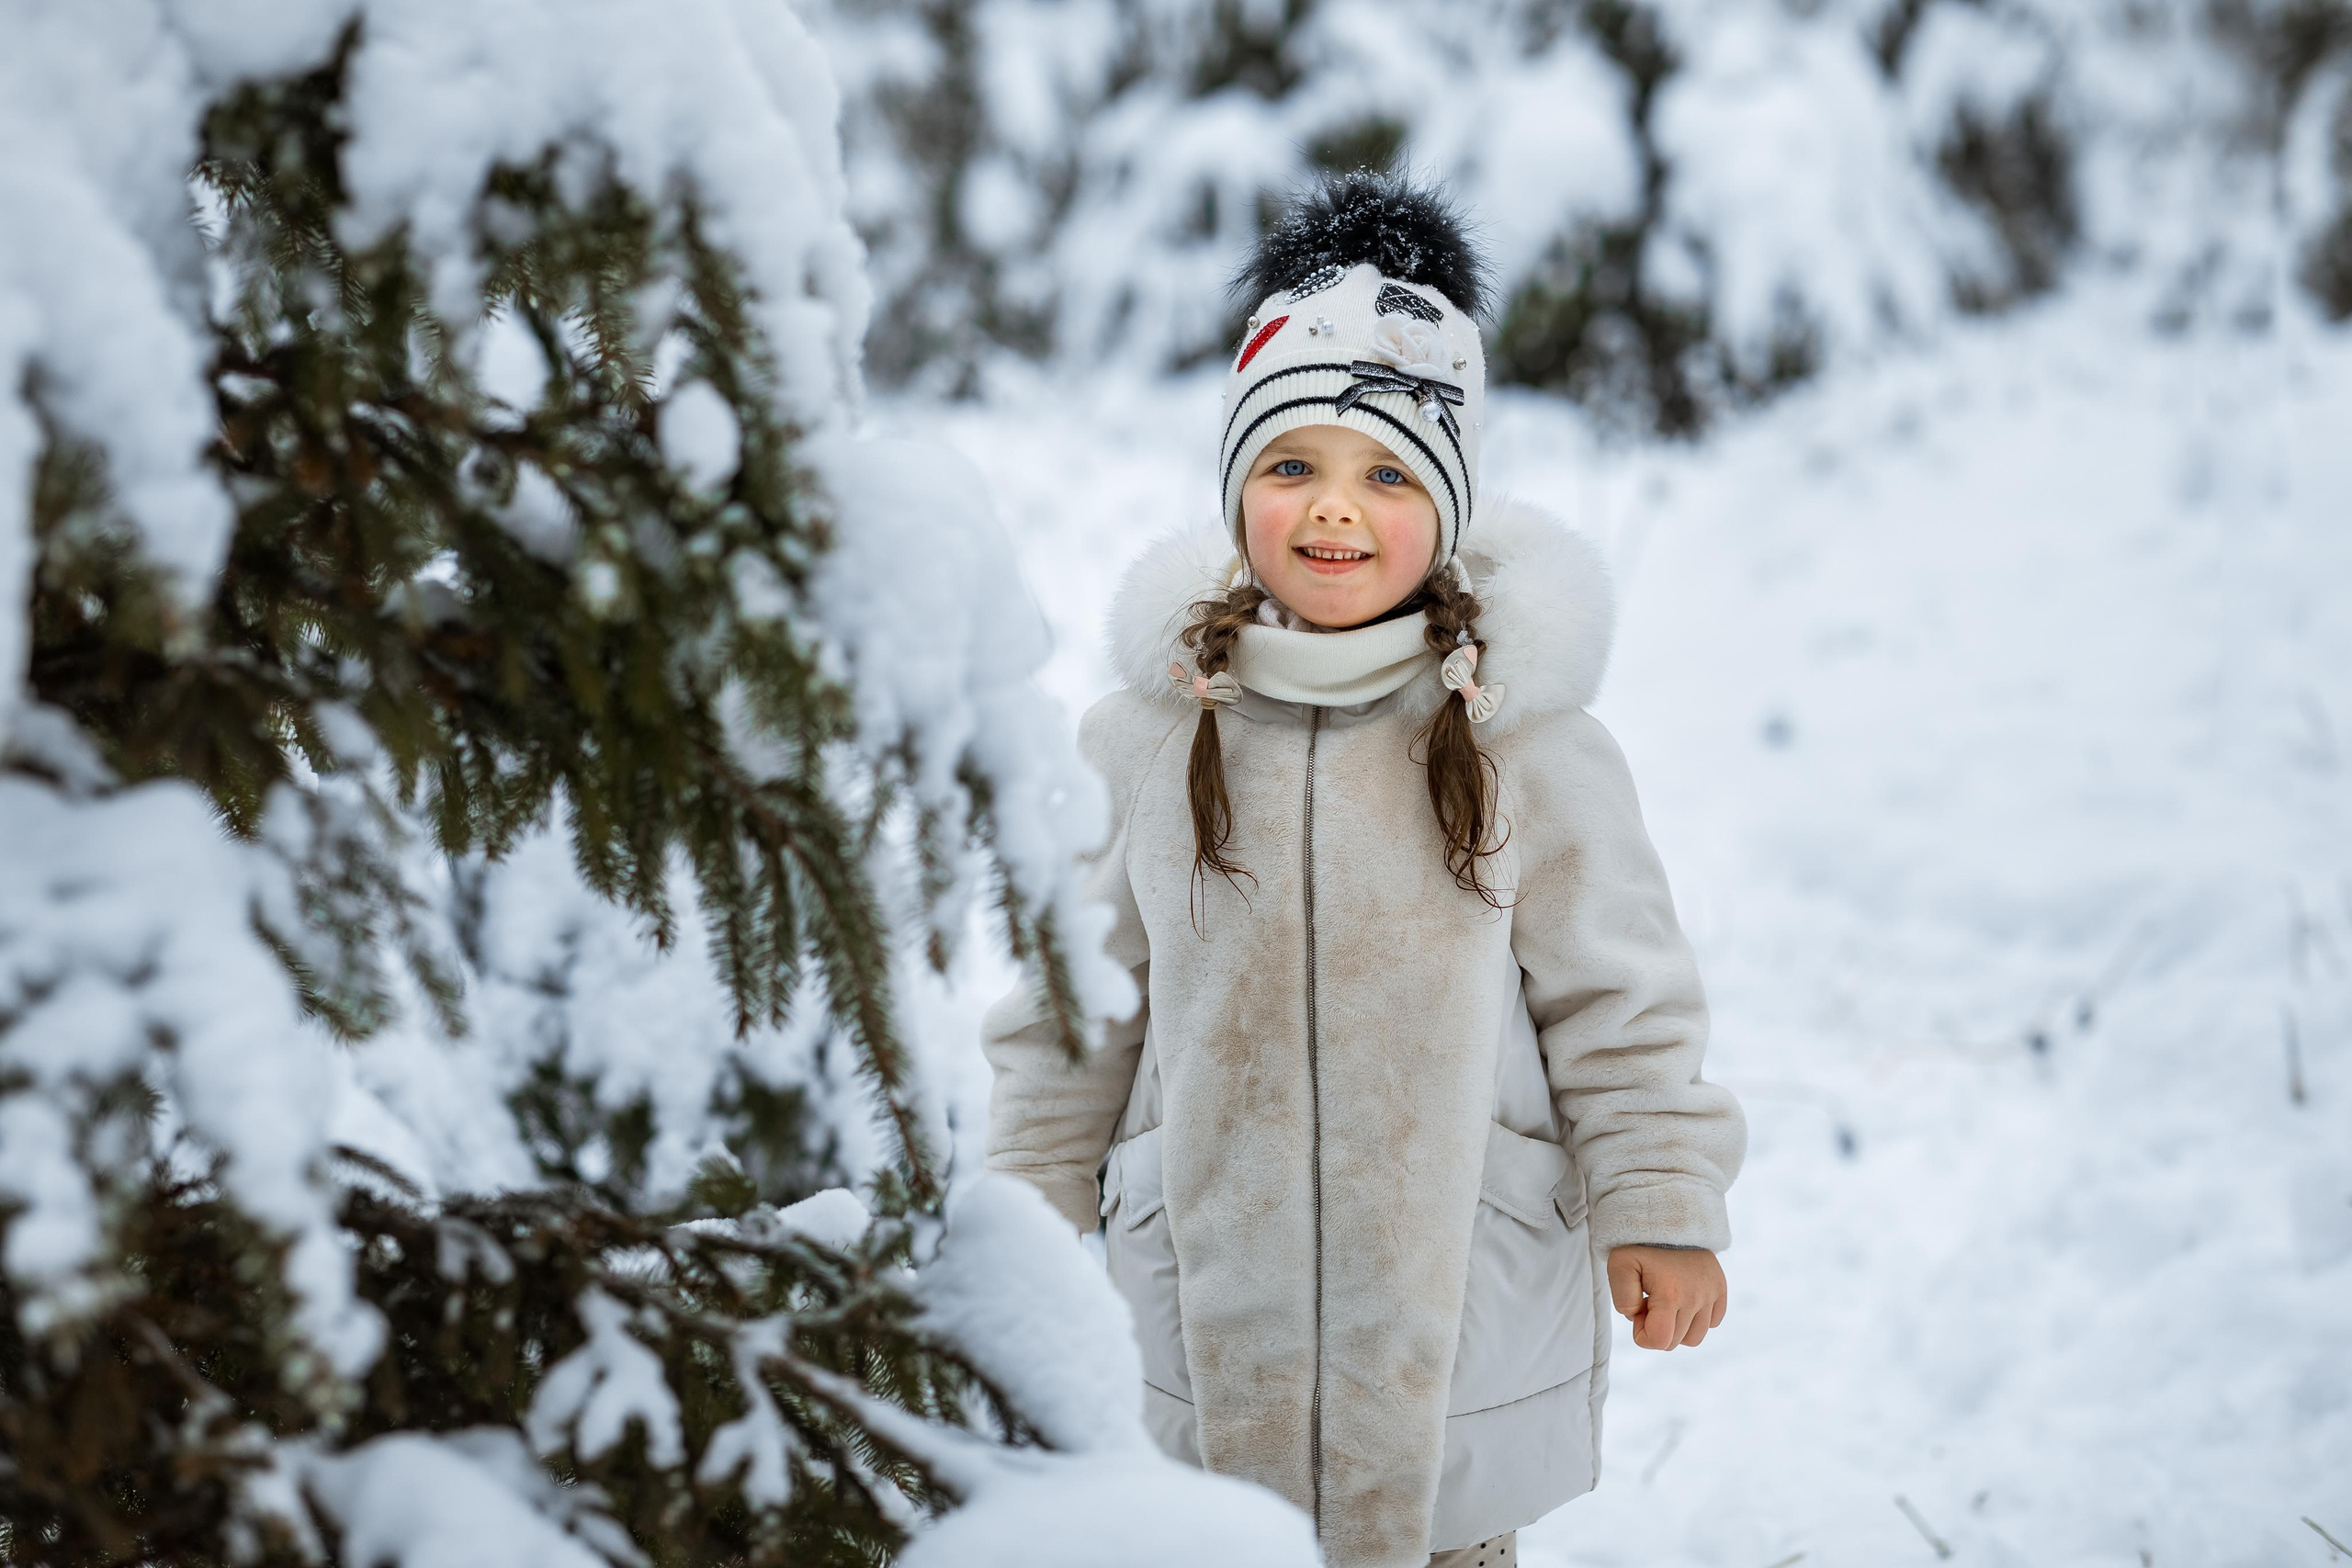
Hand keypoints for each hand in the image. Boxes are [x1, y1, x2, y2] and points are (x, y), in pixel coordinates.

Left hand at [1607, 1245, 1726, 1350]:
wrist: (1667, 1218)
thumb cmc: (1639, 1244)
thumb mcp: (1619, 1265)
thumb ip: (1622, 1299)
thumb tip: (1639, 1317)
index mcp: (1671, 1294)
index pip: (1659, 1341)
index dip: (1642, 1334)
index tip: (1638, 1311)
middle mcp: (1696, 1297)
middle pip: (1675, 1342)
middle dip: (1656, 1328)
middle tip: (1648, 1301)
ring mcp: (1711, 1294)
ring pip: (1695, 1337)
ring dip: (1676, 1327)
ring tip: (1665, 1302)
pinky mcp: (1720, 1289)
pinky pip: (1712, 1322)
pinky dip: (1696, 1319)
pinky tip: (1681, 1300)